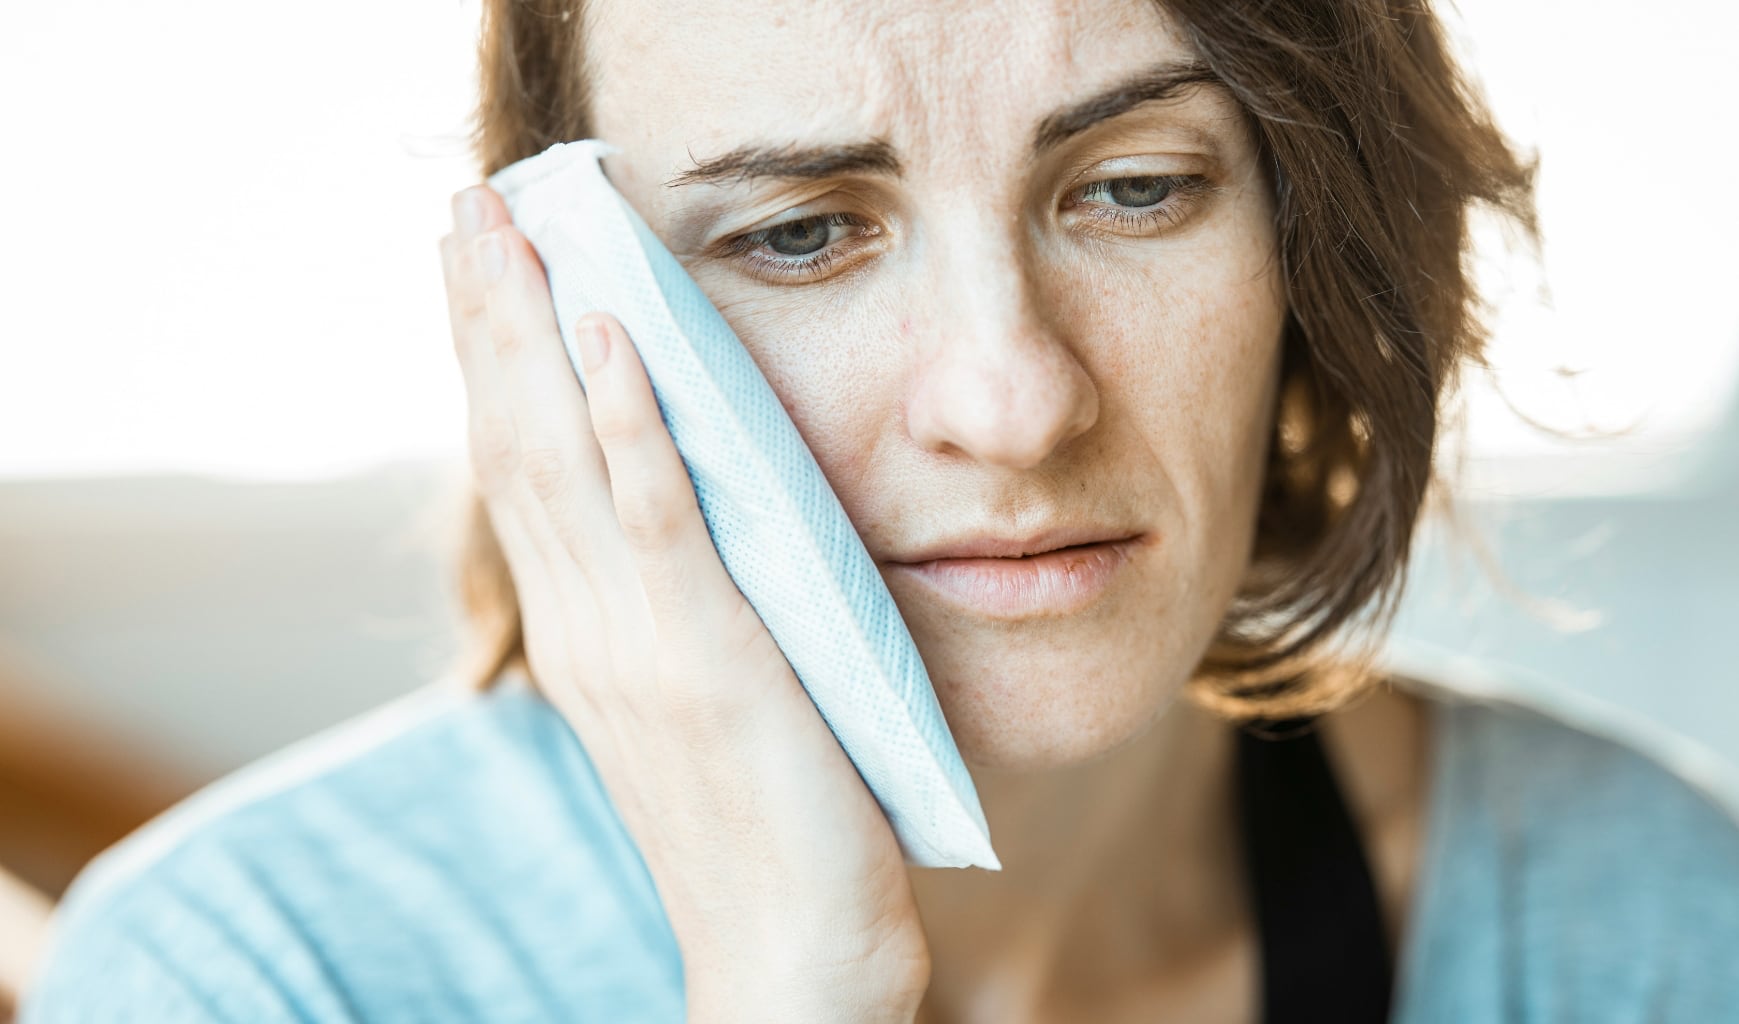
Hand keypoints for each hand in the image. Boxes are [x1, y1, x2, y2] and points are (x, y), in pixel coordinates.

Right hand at [439, 185, 929, 1021]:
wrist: (790, 959)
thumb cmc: (762, 831)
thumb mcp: (700, 702)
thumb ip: (674, 614)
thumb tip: (685, 528)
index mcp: (586, 638)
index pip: (520, 472)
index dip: (494, 362)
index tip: (480, 267)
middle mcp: (588, 630)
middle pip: (514, 442)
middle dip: (489, 316)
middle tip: (467, 204)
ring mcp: (638, 644)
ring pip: (561, 457)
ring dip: (531, 332)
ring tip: (508, 227)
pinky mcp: (710, 658)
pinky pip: (656, 518)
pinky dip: (624, 420)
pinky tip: (607, 335)